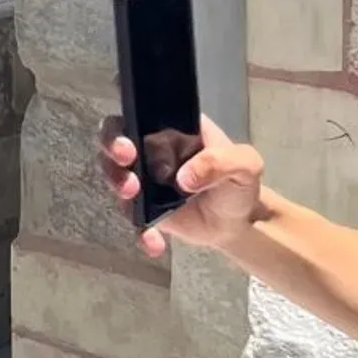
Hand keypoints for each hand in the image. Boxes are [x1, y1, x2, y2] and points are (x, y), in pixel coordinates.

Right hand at [98, 114, 263, 258]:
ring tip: (132, 196)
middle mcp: (151, 151)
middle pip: (114, 139)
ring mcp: (144, 180)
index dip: (126, 120)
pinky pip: (132, 218)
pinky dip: (140, 232)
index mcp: (172, 131)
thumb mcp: (245, 164)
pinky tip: (155, 242)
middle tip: (126, 160)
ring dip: (117, 183)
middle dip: (112, 148)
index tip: (130, 141)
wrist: (239, 224)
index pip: (139, 114)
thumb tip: (185, 178)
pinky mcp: (143, 209)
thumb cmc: (239, 184)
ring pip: (115, 176)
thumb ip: (221, 162)